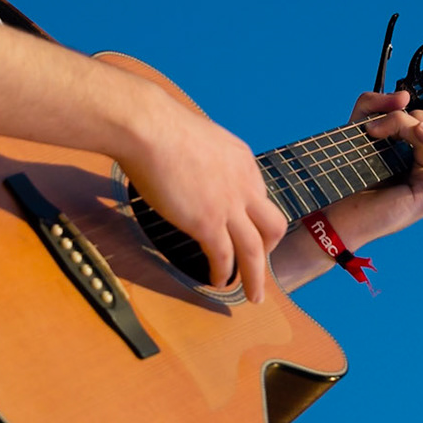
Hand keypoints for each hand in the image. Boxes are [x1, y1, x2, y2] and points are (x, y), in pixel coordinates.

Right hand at [118, 93, 288, 301]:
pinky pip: (224, 257)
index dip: (254, 217)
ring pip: (255, 251)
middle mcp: (245, 184)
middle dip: (269, 248)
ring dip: (256, 277)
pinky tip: (218, 282)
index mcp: (243, 161)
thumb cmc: (160, 127)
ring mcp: (229, 206)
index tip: (246, 228)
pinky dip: (224, 273)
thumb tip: (190, 166)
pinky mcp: (207, 223)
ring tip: (253, 295)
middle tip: (259, 264)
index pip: (259, 196)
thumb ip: (204, 158)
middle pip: (273, 226)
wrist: (149, 128)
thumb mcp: (198, 138)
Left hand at [344, 89, 422, 236]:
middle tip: (387, 125)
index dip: (419, 112)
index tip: (384, 117)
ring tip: (404, 130)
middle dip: (422, 117)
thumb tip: (405, 96)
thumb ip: (375, 104)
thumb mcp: (360, 127)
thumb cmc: (350, 178)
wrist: (337, 213)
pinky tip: (417, 133)